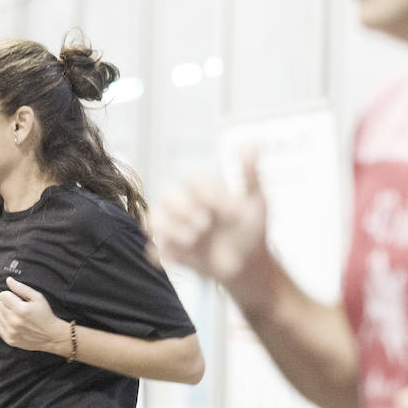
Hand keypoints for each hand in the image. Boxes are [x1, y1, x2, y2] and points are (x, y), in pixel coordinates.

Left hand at [0, 277, 70, 354]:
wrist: (51, 336)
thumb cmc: (45, 314)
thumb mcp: (37, 298)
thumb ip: (21, 288)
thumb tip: (8, 280)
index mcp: (21, 309)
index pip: (2, 295)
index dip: (10, 294)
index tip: (17, 298)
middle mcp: (14, 321)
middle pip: (0, 304)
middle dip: (8, 303)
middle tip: (19, 306)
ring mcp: (11, 332)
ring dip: (6, 313)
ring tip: (17, 315)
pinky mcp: (10, 339)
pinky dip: (5, 323)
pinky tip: (15, 324)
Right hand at [151, 147, 268, 285]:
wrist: (250, 265)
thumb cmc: (252, 230)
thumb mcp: (255, 201)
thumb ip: (249, 173)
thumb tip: (253, 142)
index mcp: (205, 192)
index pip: (193, 180)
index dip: (208, 194)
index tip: (229, 211)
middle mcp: (187, 207)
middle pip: (166, 194)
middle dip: (182, 209)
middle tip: (205, 226)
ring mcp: (178, 229)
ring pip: (152, 220)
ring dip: (169, 230)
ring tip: (193, 242)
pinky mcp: (173, 252)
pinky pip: (154, 251)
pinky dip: (162, 254)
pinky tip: (182, 257)